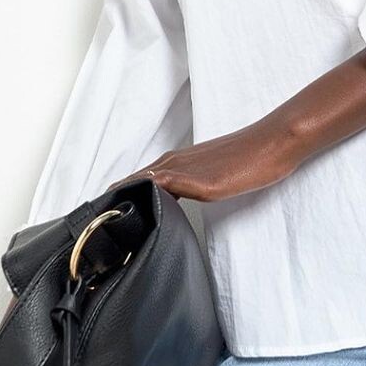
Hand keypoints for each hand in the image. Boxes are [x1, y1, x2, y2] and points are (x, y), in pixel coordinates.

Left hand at [110, 117, 301, 202]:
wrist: (272, 143)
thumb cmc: (252, 157)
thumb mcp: (217, 173)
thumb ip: (196, 185)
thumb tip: (182, 201)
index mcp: (178, 161)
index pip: (140, 178)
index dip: (122, 195)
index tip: (105, 213)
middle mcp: (175, 162)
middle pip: (132, 180)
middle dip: (114, 199)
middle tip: (93, 222)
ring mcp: (183, 170)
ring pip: (138, 182)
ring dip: (121, 199)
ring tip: (100, 221)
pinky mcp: (196, 182)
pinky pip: (157, 187)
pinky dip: (140, 198)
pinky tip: (129, 212)